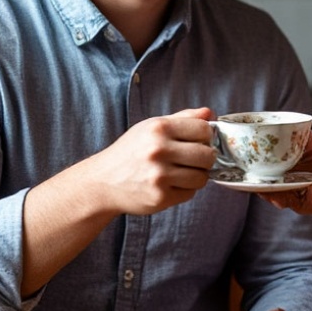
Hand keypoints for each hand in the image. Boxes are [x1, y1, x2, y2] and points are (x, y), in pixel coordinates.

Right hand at [84, 107, 217, 215]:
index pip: (204, 129)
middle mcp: (158, 150)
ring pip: (201, 177)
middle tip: (193, 160)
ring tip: (180, 173)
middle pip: (207, 155)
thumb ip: (183, 118)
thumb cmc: (130, 152)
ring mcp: (159, 176)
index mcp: (159, 128)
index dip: (206, 136)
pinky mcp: (159, 197)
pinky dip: (184, 190)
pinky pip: (190, 193)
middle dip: (205, 158)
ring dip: (196, 176)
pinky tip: (169, 185)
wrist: (102, 182)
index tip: (200, 141)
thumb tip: (210, 113)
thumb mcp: (152, 127)